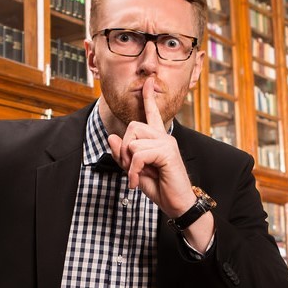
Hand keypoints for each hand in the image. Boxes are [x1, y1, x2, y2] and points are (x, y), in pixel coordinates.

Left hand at [106, 77, 194, 216]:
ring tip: (136, 176)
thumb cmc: (158, 187)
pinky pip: (139, 155)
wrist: (176, 204)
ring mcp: (167, 143)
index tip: (148, 82)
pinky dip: (132, 171)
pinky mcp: (168, 152)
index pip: (152, 114)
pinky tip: (135, 182)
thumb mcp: (134, 171)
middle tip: (129, 168)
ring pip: (133, 142)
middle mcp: (164, 137)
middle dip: (123, 148)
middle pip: (132, 127)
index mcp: (157, 139)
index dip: (148, 98)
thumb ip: (122, 154)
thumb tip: (111, 136)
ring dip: (128, 163)